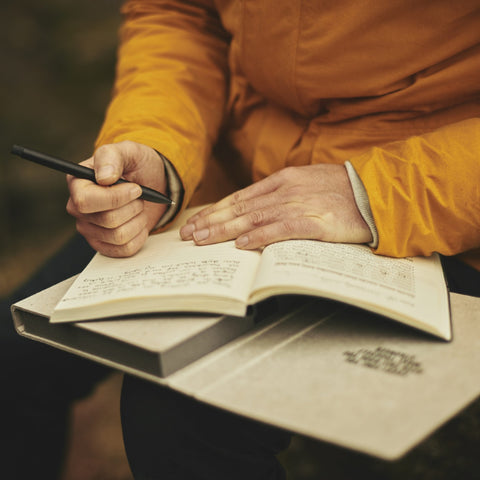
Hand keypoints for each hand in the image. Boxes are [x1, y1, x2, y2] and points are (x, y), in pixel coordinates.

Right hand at [66, 141, 167, 256]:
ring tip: (139, 207)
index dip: (115, 198)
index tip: (135, 188)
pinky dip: (140, 236)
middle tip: (139, 196)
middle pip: (107, 220)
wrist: (152, 183)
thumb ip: (112, 156)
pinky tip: (138, 222)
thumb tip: (104, 177)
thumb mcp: (128, 151)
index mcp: (77, 183)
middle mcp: (78, 208)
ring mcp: (90, 229)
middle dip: (133, 207)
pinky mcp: (104, 245)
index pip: (85, 201)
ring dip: (138, 220)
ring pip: (119, 236)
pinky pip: (125, 250)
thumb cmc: (136, 165)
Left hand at [180, 164, 371, 248]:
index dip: (215, 210)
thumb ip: (281, 195)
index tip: (197, 222)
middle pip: (240, 208)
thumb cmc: (343, 190)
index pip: (240, 198)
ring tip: (203, 240)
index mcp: (283, 181)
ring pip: (253, 218)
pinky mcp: (315, 222)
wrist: (376, 191)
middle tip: (188, 234)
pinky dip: (259, 237)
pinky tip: (242, 244)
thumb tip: (256, 210)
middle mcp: (285, 190)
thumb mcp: (307, 184)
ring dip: (225, 230)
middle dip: (210, 221)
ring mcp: (299, 205)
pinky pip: (281, 230)